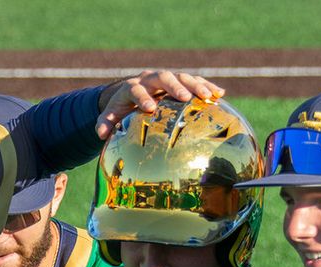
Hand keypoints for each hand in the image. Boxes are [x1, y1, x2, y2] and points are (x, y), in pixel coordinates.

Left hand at [96, 70, 224, 138]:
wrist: (133, 89)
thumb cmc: (123, 105)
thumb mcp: (113, 113)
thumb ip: (106, 122)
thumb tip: (100, 135)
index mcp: (133, 86)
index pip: (137, 89)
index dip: (143, 97)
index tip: (150, 107)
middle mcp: (151, 78)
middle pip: (164, 77)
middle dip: (175, 86)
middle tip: (185, 97)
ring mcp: (167, 78)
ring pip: (183, 76)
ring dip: (196, 85)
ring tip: (209, 95)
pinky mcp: (180, 81)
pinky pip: (195, 80)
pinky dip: (207, 86)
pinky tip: (220, 94)